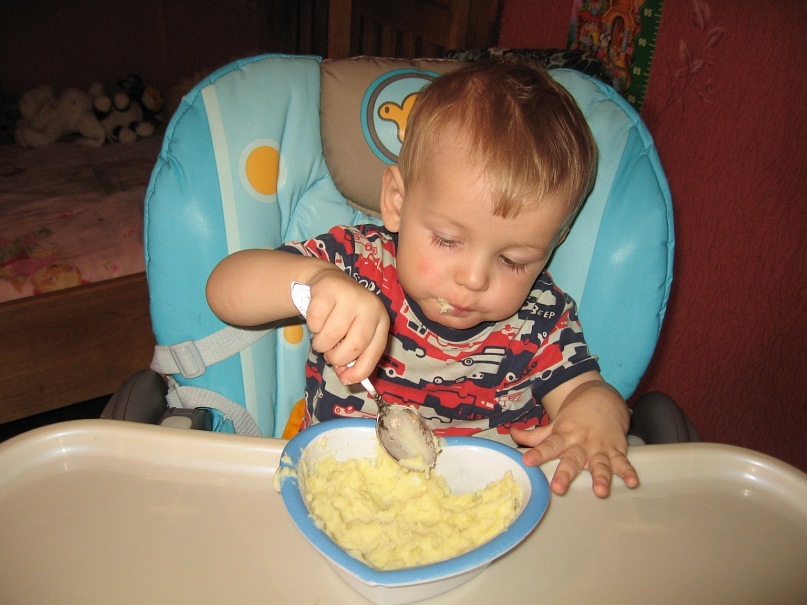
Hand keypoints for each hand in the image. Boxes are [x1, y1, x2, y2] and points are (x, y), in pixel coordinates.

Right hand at [304, 271, 388, 384]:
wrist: (329, 283)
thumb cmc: (344, 316)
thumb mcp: (354, 334)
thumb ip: (352, 357)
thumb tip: (345, 379)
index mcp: (381, 321)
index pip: (374, 352)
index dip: (360, 371)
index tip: (345, 380)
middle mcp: (370, 306)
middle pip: (354, 346)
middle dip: (336, 358)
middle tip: (329, 354)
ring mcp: (350, 295)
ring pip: (331, 335)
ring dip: (321, 344)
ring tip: (322, 337)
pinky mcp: (329, 289)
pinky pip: (315, 321)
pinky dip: (312, 327)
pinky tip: (316, 320)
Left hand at [511, 375, 638, 497]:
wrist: (602, 398)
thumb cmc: (575, 418)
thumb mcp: (555, 426)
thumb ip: (535, 436)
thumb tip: (511, 434)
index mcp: (564, 436)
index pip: (548, 445)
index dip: (538, 453)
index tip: (527, 461)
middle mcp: (581, 443)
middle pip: (572, 459)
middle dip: (565, 473)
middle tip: (558, 487)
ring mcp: (600, 448)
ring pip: (600, 464)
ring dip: (601, 477)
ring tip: (600, 491)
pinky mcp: (616, 450)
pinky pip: (623, 463)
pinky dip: (629, 472)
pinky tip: (633, 482)